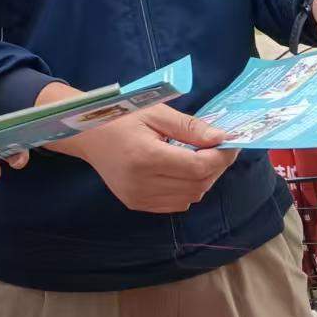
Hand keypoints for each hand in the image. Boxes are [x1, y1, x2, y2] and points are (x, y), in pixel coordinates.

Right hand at [45, 94, 236, 214]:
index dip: (220, 157)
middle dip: (215, 166)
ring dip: (203, 179)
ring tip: (199, 157)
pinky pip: (176, 204)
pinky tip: (181, 171)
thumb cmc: (120, 117)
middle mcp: (142, 183)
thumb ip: (189, 127)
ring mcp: (138, 198)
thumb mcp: (155, 113)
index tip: (230, 142)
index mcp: (146, 157)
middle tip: (218, 147)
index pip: (198, 167)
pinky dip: (187, 189)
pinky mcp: (137, 204)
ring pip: (190, 197)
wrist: (86, 134)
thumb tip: (221, 137)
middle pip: (197, 184)